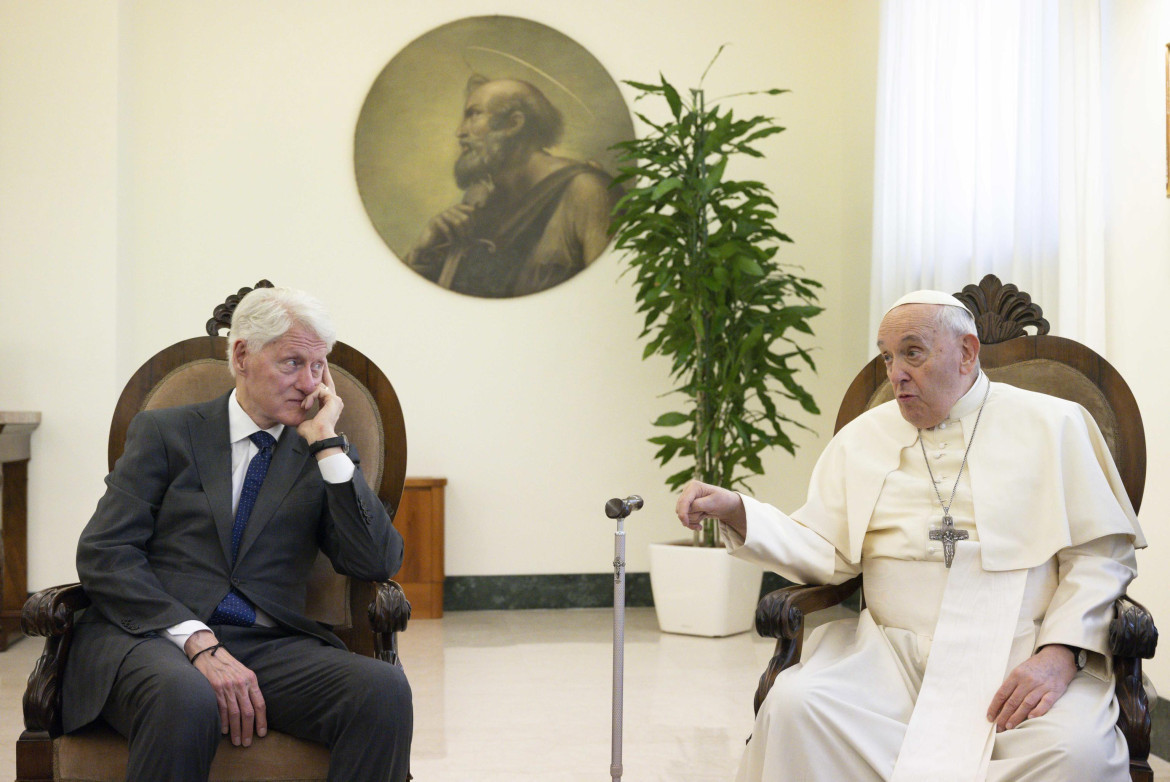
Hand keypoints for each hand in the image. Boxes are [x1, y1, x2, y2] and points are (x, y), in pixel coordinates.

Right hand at [185, 631, 266, 746]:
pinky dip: (223, 722)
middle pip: (248, 712)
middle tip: (247, 743)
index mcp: (251, 680)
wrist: (209, 653)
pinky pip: (221, 710)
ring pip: (235, 714)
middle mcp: (241, 684)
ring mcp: (228, 687)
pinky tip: (224, 731)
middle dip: (249, 730)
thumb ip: (250, 688)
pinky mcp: (215, 689)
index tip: (262, 733)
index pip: (260, 704)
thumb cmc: (228, 665)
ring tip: (237, 741)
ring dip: (236, 730)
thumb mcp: (244, 672)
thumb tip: (255, 709)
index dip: (262, 720)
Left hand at [297, 363, 343, 446]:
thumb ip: (302, 413)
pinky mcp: (334, 399)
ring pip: (319, 386)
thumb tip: (293, 413)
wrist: (318, 437)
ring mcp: (336, 399)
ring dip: (308, 395)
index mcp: (329, 405)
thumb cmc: (312, 433)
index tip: (318, 369)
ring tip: (305, 405)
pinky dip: (311, 397)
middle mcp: (335, 401)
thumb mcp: (304, 419)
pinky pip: (319, 390)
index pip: (325, 388)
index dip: (321, 378)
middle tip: (321, 358)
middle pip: (328, 381)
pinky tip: (307, 405)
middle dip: (323, 369)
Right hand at [414, 203, 477, 251]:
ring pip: (457, 222)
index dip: (473, 221)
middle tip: (468, 239)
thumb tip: (476, 229)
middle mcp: (450, 210)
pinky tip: (452, 243)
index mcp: (456, 209)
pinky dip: (451, 237)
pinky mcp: (435, 220)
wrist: (428, 239)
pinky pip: (447, 228)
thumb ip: (466, 227)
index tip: (472, 231)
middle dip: (468, 230)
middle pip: (465, 218)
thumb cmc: (445, 235)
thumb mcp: (457, 230)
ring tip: (462, 242)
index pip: (470, 210)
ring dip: (461, 234)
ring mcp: (442, 214)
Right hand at [675, 480, 746, 537]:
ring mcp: (688, 498)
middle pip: (681, 509)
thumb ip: (698, 505)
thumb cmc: (723, 501)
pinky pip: (685, 518)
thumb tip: (686, 510)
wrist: (728, 506)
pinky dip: (692, 523)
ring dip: (694, 519)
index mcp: (693, 486)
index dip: (683, 513)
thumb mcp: (712, 503)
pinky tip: (699, 526)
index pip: (683, 501)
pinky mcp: (688, 506)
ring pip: (683, 515)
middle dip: (692, 516)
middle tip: (705, 513)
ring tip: (705, 514)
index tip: (686, 524)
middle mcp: (688, 491)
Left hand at [986, 644, 1076, 731]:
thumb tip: (1000, 703)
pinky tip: (1030, 719)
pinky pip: (1045, 703)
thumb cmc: (1035, 667)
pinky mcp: (1054, 691)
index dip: (994, 706)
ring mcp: (1041, 686)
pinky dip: (1038, 711)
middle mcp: (1027, 681)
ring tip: (1009, 727)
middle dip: (1003, 716)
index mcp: (1016, 674)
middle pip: (1013, 701)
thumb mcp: (1020, 670)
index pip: (1002, 693)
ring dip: (1017, 716)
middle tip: (998, 728)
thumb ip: (1012, 685)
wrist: (1058, 658)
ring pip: (1026, 704)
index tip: (989, 717)